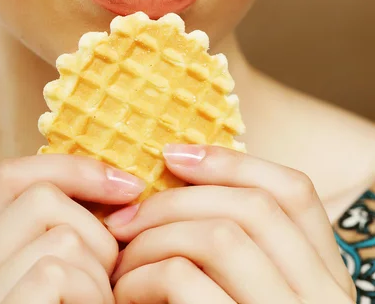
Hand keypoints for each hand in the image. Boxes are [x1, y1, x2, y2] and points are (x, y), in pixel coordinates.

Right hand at [0, 154, 145, 303]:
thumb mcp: (52, 288)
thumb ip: (65, 246)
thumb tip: (124, 196)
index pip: (11, 179)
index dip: (72, 169)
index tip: (126, 185)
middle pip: (42, 200)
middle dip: (95, 230)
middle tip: (109, 277)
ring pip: (61, 236)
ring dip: (99, 273)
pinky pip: (58, 272)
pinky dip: (92, 296)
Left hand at [107, 145, 355, 303]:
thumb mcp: (251, 296)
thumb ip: (236, 253)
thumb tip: (178, 183)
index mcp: (323, 280)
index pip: (294, 192)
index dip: (231, 161)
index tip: (173, 154)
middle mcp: (321, 300)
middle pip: (251, 208)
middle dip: (176, 199)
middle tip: (125, 216)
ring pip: (219, 236)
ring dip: (155, 236)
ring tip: (121, 256)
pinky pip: (185, 281)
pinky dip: (143, 275)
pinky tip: (124, 292)